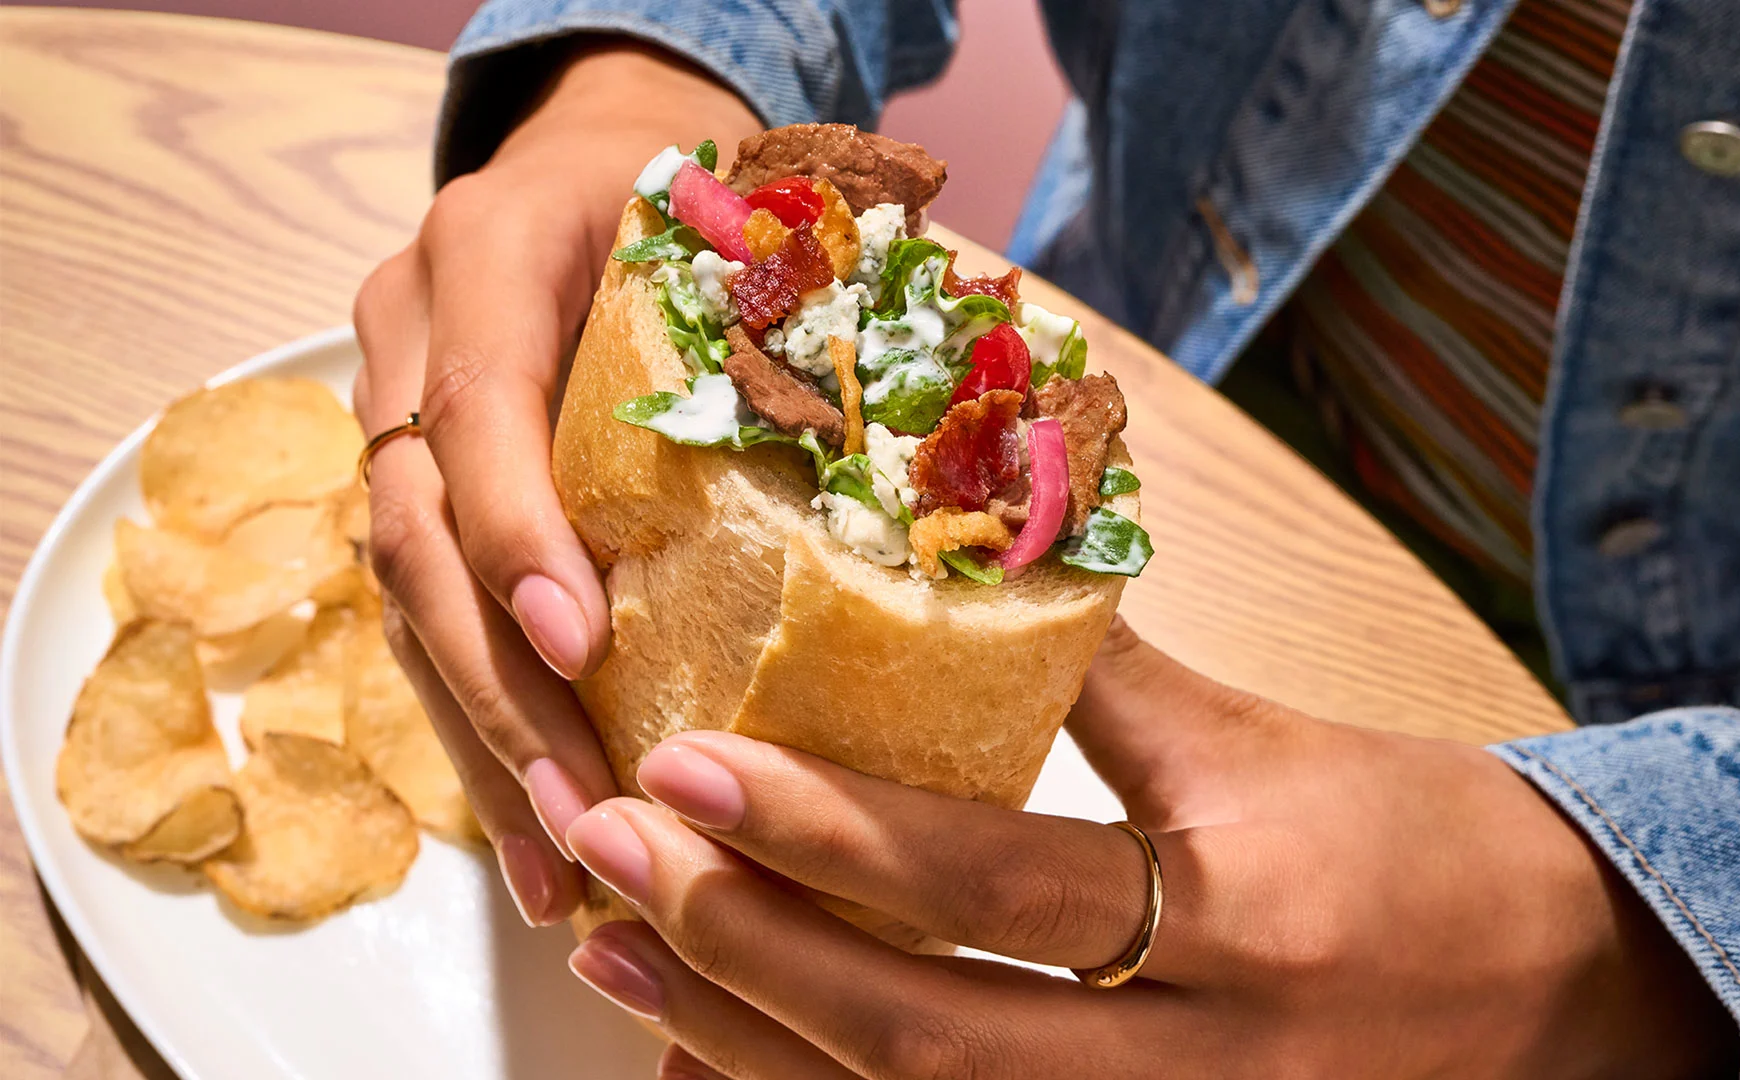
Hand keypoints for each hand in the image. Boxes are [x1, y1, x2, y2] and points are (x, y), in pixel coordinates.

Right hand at [351, 43, 759, 924]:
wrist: (596, 148)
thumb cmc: (692, 193)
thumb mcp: (736, 220)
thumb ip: (784, 314)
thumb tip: (950, 462)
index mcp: (487, 253)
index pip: (478, 406)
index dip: (517, 529)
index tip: (578, 642)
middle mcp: (413, 339)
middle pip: (414, 534)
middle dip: (495, 685)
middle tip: (586, 804)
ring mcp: (394, 420)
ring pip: (405, 604)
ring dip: (483, 744)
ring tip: (566, 862)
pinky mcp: (415, 495)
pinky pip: (425, 625)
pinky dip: (483, 735)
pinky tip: (543, 835)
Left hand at [562, 620, 1739, 1078]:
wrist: (1591, 991)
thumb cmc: (1439, 849)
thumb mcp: (1273, 744)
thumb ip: (1107, 676)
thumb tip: (955, 568)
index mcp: (1243, 922)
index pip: (997, 883)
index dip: (825, 827)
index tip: (679, 762)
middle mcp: (1204, 1071)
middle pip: (927, 1037)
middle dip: (746, 948)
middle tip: (606, 858)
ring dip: (752, 1048)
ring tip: (617, 960)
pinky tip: (718, 1067)